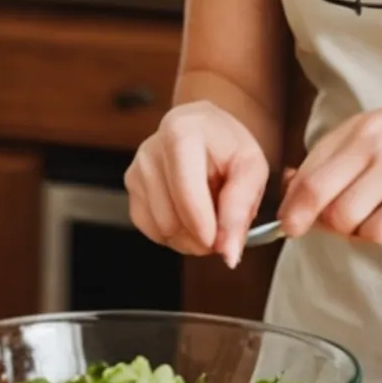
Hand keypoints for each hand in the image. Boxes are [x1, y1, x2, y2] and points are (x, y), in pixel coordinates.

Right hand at [125, 100, 270, 266]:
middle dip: (202, 237)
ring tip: (208, 217)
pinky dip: (174, 235)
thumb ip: (241, 209)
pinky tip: (189, 217)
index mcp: (181, 134)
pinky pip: (151, 231)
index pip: (187, 194)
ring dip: (190, 238)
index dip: (206, 228)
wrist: (203, 130)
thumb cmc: (227, 147)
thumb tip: (229, 253)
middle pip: (171, 219)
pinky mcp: (130, 188)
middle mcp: (150, 151)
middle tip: (223, 228)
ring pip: (161, 230)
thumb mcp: (251, 168)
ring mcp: (136, 170)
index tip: (222, 243)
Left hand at [279, 84, 381, 245]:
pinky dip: (373, 234)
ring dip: (346, 230)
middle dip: (306, 222)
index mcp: (356, 129)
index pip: (306, 173)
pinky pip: (379, 230)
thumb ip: (338, 155)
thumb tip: (291, 186)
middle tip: (312, 230)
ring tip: (361, 220)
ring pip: (346, 219)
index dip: (290, 204)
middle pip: (318, 197)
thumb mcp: (377, 128)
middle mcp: (373, 146)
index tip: (288, 220)